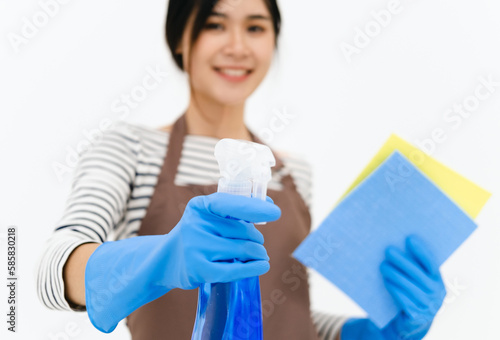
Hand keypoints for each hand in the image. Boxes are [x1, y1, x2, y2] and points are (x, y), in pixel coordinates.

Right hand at [84, 192, 280, 332]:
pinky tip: (262, 266)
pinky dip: (252, 268)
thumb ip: (235, 209)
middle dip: (256, 238)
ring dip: (257, 253)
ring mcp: (196, 247)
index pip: (232, 204)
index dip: (256, 208)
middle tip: (256, 243)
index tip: (276, 212)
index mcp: (200, 206)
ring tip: (259, 254)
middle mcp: (196, 224)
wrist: (165, 260)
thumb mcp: (208, 216)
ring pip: (242, 250)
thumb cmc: (197, 234)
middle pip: (243, 231)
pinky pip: (234, 270)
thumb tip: (269, 203)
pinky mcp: (198, 269)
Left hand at [341, 235, 446, 339]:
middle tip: (388, 250)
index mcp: (438, 281)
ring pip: (409, 286)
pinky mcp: (416, 317)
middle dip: (402, 261)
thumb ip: (413, 265)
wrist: (410, 322)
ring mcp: (427, 307)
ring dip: (395, 274)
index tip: (409, 238)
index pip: (431, 263)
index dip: (421, 251)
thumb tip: (401, 241)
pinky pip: (404, 300)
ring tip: (383, 265)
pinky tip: (386, 281)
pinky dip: (394, 289)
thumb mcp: (417, 280)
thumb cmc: (411, 292)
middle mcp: (436, 294)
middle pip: (417, 274)